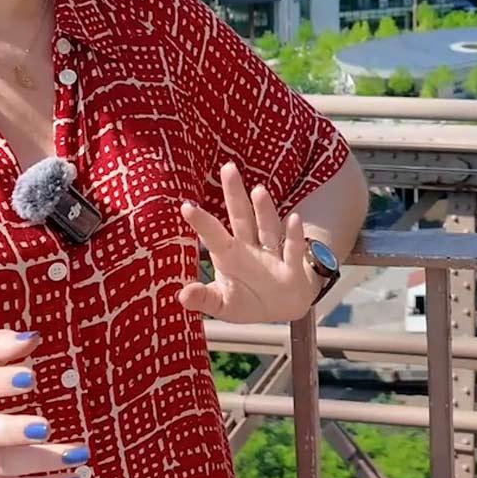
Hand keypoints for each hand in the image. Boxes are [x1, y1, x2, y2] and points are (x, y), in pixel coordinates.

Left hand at [177, 162, 318, 323]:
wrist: (284, 309)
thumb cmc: (248, 301)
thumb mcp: (223, 306)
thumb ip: (204, 300)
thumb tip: (182, 295)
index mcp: (229, 255)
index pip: (213, 234)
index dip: (201, 221)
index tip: (185, 206)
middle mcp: (250, 248)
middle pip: (241, 217)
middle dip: (235, 194)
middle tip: (228, 168)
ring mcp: (272, 254)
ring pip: (267, 227)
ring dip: (264, 210)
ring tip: (258, 191)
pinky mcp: (292, 267)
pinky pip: (293, 250)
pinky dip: (294, 236)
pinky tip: (294, 219)